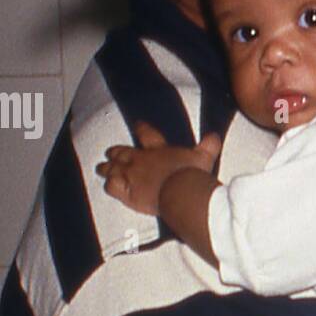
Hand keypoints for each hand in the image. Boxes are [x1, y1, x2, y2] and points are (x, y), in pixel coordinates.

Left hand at [96, 120, 221, 215]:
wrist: (180, 190)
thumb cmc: (191, 174)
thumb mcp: (204, 157)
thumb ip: (208, 146)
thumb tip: (214, 136)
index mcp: (158, 150)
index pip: (147, 135)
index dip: (141, 129)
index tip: (138, 124)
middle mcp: (141, 160)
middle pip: (122, 152)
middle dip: (116, 152)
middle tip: (110, 151)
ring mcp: (131, 175)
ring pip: (112, 168)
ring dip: (106, 167)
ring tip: (101, 167)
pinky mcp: (127, 192)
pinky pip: (112, 186)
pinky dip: (109, 185)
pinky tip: (107, 185)